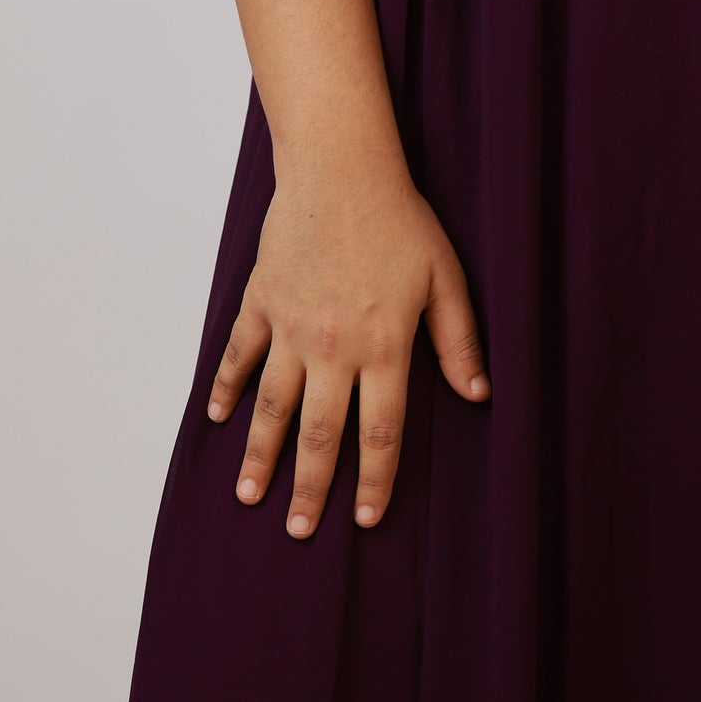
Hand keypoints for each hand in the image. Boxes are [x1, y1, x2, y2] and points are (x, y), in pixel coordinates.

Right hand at [208, 161, 488, 537]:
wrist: (341, 170)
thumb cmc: (401, 220)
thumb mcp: (446, 278)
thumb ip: (460, 340)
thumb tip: (479, 394)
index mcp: (384, 346)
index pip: (380, 431)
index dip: (374, 479)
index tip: (366, 518)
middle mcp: (333, 347)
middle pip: (320, 434)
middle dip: (310, 488)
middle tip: (300, 531)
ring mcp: (290, 328)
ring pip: (272, 407)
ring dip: (260, 456)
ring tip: (250, 496)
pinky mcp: (262, 302)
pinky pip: (239, 355)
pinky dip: (227, 388)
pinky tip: (221, 419)